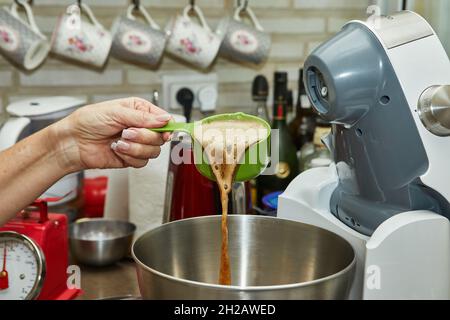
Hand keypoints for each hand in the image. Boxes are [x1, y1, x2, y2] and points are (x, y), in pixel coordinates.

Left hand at [50, 97, 171, 171]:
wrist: (73, 143)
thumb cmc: (87, 122)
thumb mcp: (116, 112)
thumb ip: (142, 117)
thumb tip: (164, 119)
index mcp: (139, 111)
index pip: (163, 119)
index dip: (166, 126)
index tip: (164, 131)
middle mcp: (140, 127)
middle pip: (160, 137)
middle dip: (144, 137)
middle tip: (127, 132)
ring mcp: (137, 143)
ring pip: (153, 151)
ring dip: (135, 148)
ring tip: (119, 142)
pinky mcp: (131, 158)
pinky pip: (142, 162)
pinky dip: (129, 157)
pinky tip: (117, 150)